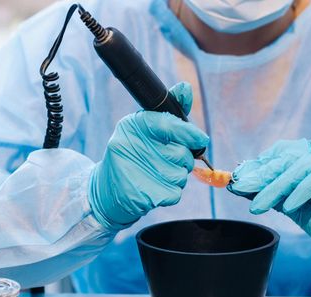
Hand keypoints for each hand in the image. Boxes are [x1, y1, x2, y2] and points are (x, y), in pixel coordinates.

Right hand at [89, 82, 208, 230]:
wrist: (109, 190)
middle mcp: (132, 146)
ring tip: (157, 173)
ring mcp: (137, 172)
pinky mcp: (144, 195)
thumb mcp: (145, 128)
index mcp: (133, 126)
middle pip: (181, 152)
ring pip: (180, 174)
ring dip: (176, 175)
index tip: (202, 139)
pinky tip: (154, 187)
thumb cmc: (132, 154)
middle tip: (166, 159)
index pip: (168, 124)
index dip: (189, 132)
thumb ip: (169, 114)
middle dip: (182, 157)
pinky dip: (170, 191)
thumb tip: (186, 88)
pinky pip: (175, 192)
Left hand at [227, 139, 310, 261]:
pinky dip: (301, 190)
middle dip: (262, 176)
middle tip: (240, 190)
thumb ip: (271, 192)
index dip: (258, 166)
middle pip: (287, 158)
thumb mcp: (293, 206)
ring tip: (258, 205)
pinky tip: (287, 206)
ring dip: (276, 186)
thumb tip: (239, 184)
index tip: (237, 181)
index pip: (281, 154)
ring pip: (300, 164)